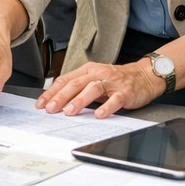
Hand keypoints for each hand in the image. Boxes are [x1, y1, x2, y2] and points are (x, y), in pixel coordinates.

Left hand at [37, 61, 162, 117]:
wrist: (144, 75)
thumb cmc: (117, 79)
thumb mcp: (96, 79)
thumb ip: (79, 87)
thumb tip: (57, 101)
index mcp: (89, 70)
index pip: (66, 79)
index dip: (52, 92)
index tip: (41, 103)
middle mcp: (98, 74)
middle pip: (76, 83)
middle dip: (61, 96)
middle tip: (50, 109)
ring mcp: (112, 82)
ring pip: (93, 89)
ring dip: (80, 100)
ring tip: (69, 111)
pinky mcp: (125, 92)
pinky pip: (115, 99)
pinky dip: (106, 107)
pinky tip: (99, 114)